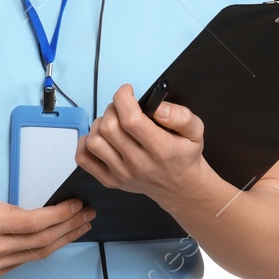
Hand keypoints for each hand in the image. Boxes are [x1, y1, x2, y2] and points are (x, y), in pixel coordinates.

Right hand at [0, 193, 93, 278]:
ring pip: (39, 254)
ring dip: (63, 240)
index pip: (34, 222)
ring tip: (81, 227)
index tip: (76, 204)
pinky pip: (25, 259)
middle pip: (43, 240)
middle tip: (88, 215)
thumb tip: (31, 214)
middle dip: (70, 227)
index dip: (60, 214)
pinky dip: (44, 248)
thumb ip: (5, 208)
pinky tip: (56, 238)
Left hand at [75, 84, 207, 204]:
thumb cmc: (183, 155)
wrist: (180, 187)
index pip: (130, 119)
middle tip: (122, 108)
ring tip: (113, 123)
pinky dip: (86, 143)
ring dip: (99, 124)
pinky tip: (102, 138)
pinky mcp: (109, 180)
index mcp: (161, 149)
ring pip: (94, 141)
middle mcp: (138, 164)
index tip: (127, 91)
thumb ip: (181, 116)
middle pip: (108, 127)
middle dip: (112, 108)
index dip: (123, 98)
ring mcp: (121, 174)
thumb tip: (158, 108)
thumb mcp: (195, 132)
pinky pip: (83, 159)